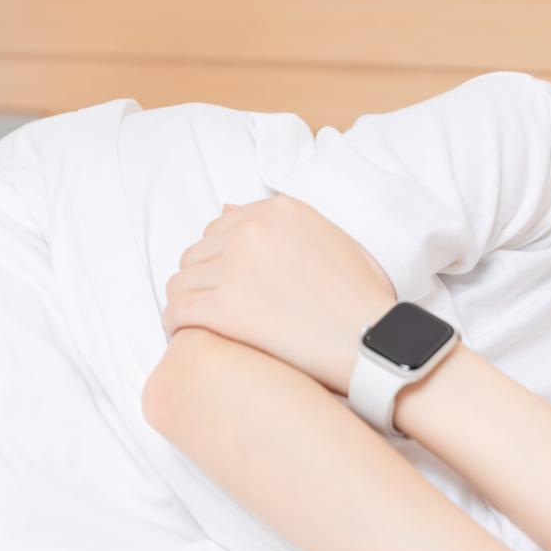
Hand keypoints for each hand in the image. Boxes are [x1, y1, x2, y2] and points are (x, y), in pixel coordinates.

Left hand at [161, 195, 397, 395]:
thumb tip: (226, 209)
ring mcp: (236, 268)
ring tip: (204, 325)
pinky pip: (177, 311)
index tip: (233, 283)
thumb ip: (286, 224)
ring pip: (182, 281)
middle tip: (220, 309)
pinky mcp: (224, 307)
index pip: (223, 226)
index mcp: (281, 211)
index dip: (223, 258)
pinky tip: (192, 337)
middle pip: (199, 252)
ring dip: (190, 303)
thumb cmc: (363, 299)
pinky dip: (177, 325)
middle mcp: (254, 231)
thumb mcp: (335, 242)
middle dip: (205, 280)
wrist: (373, 342)